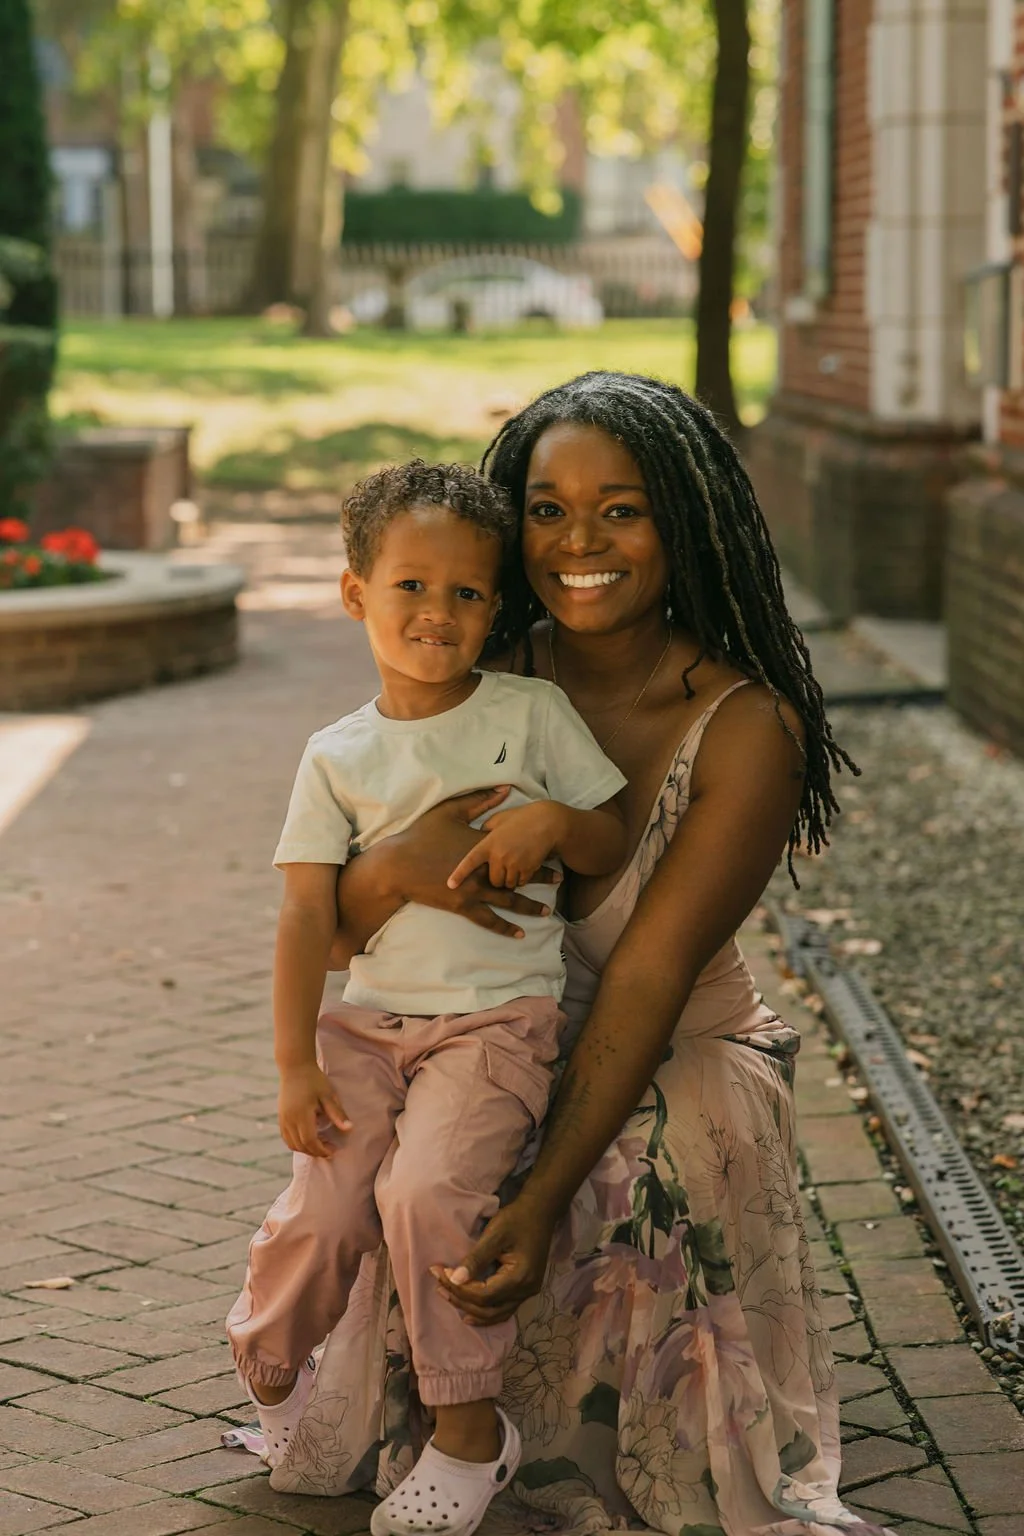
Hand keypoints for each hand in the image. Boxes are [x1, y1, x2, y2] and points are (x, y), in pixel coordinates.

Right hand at [278, 1063, 350, 1158]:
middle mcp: (289, 1119)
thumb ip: (337, 1114)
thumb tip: (350, 1129)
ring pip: (292, 1144)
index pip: (310, 1141)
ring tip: (320, 1145)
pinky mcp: (281, 1117)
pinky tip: (308, 1139)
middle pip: (301, 1145)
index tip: (333, 1150)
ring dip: (306, 1149)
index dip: (321, 1150)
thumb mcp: (328, 1095)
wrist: (295, 1067)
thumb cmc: (314, 1079)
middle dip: (315, 1152)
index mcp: (302, 1115)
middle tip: (330, 1150)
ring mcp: (283, 1119)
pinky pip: (286, 1137)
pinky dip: (297, 1143)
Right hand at [396, 788, 560, 936]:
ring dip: (529, 905)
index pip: (515, 848)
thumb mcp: (449, 812)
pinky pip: (489, 920)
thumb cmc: (420, 835)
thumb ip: (479, 801)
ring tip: (547, 911)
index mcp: (481, 846)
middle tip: (560, 880)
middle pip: (518, 875)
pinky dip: (506, 927)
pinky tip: (521, 933)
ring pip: (509, 900)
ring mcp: (474, 890)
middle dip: (540, 878)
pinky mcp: (463, 906)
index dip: (535, 850)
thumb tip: (504, 789)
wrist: (397, 865)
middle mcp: (483, 870)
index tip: (552, 850)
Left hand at [430, 1193, 556, 1325]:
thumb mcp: (495, 1234)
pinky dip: (485, 1311)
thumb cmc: (517, 1219)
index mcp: (520, 1277)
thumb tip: (454, 1279)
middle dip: (460, 1300)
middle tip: (439, 1285)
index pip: (484, 1295)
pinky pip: (503, 1309)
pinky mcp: (525, 1289)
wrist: (540, 1212)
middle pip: (488, 1309)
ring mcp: (528, 1293)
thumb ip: (476, 1258)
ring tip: (448, 1298)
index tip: (440, 1272)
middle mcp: (526, 1291)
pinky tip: (470, 1310)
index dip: (459, 1289)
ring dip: (471, 1310)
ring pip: (496, 1314)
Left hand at [447, 802, 565, 891]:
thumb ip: (486, 831)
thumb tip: (477, 839)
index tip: (450, 885)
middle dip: (497, 877)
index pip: (470, 861)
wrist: (548, 822)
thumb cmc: (522, 818)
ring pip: (507, 884)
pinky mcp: (527, 869)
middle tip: (504, 867)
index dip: (459, 874)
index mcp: (489, 843)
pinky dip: (523, 877)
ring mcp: (514, 864)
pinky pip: (521, 882)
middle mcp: (499, 855)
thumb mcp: (499, 820)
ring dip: (511, 878)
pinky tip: (527, 864)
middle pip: (493, 880)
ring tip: (517, 863)